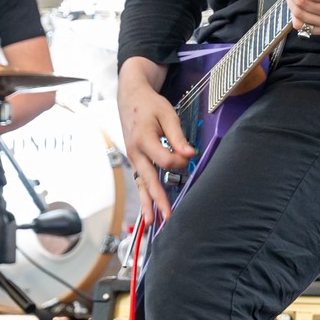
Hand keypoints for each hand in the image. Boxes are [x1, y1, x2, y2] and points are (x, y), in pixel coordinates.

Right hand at [119, 56, 194, 225]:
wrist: (130, 98)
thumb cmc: (150, 105)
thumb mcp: (167, 114)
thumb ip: (178, 136)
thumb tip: (189, 155)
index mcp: (143, 139)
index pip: (164, 160)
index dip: (178, 161)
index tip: (187, 154)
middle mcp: (135, 152)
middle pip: (148, 180)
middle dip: (158, 199)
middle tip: (167, 217)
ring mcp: (133, 158)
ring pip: (141, 184)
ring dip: (147, 203)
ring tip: (152, 221)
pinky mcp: (135, 160)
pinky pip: (140, 180)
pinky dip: (145, 195)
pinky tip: (149, 209)